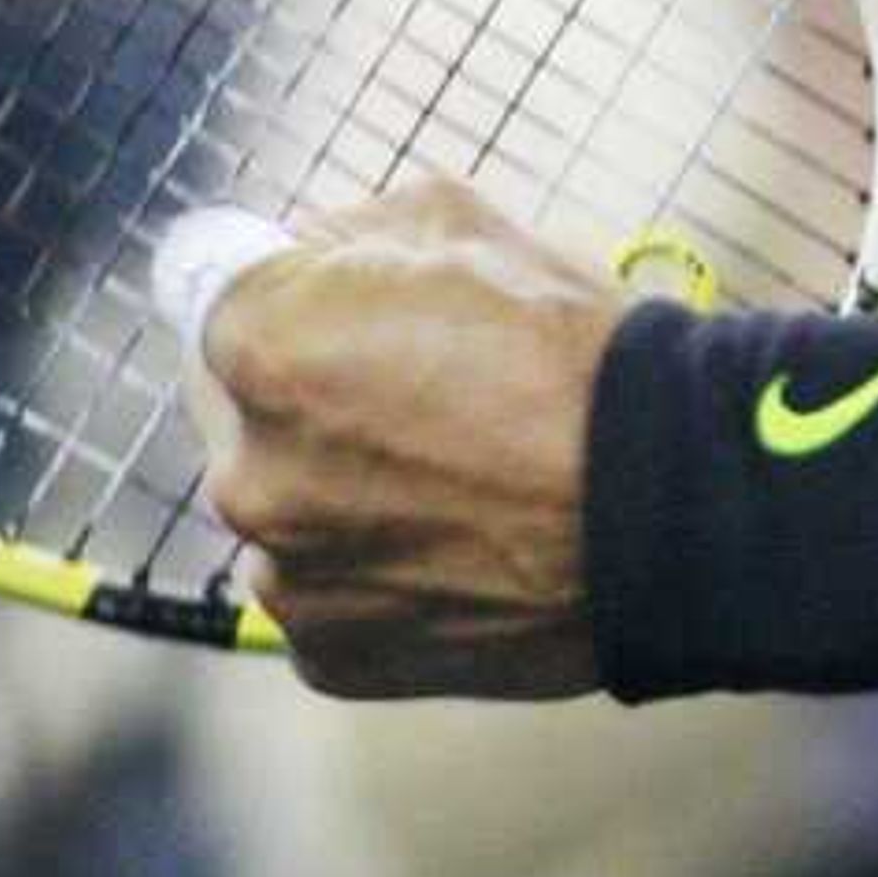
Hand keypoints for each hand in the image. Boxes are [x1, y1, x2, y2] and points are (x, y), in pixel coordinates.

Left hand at [184, 178, 618, 699]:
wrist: (664, 502)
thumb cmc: (569, 351)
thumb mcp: (459, 223)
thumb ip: (348, 231)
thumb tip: (303, 251)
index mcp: (259, 345)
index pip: (213, 296)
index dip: (282, 290)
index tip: (321, 303)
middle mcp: (245, 470)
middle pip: (244, 411)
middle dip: (309, 393)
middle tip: (417, 390)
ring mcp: (285, 573)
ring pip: (284, 508)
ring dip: (338, 487)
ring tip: (453, 475)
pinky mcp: (327, 654)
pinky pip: (326, 589)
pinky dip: (372, 567)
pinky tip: (456, 539)